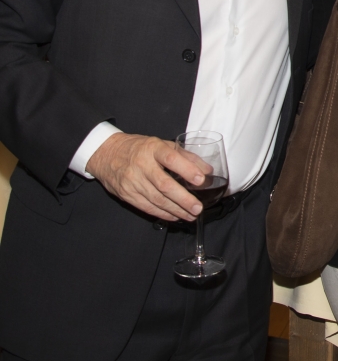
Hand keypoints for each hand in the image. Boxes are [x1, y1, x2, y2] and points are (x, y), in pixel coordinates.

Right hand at [85, 133, 209, 220]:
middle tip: (198, 208)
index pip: (171, 158)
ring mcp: (132, 181)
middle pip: (164, 185)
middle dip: (183, 199)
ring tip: (191, 215)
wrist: (106, 154)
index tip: (201, 180)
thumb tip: (208, 171)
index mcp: (153, 148)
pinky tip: (175, 216)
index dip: (187, 169)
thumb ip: (186, 156)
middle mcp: (142, 165)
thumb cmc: (140, 148)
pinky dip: (163, 213)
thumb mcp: (162, 144)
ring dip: (176, 210)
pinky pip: (147, 207)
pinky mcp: (126, 194)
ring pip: (156, 199)